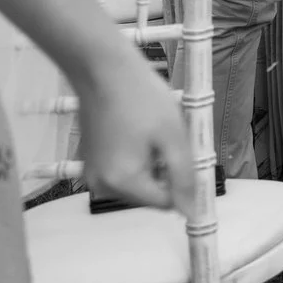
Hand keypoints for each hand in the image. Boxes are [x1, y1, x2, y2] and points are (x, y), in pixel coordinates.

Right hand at [75, 51, 194, 211]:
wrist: (102, 70)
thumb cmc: (141, 98)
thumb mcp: (173, 137)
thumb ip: (183, 177)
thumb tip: (190, 212)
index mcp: (121, 182)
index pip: (165, 203)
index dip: (183, 182)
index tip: (188, 156)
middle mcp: (101, 185)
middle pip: (150, 194)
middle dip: (166, 171)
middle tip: (168, 137)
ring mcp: (93, 173)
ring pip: (138, 182)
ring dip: (153, 164)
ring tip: (152, 132)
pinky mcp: (91, 161)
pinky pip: (123, 170)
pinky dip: (138, 157)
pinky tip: (139, 131)